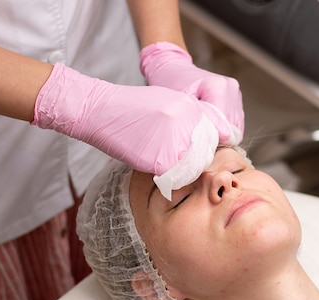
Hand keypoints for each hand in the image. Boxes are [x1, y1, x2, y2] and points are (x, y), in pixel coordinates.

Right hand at [33, 63, 228, 197]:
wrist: (99, 110)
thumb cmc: (129, 108)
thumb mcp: (166, 102)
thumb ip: (191, 118)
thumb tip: (219, 136)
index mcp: (191, 106)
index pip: (211, 136)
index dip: (200, 148)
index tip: (185, 150)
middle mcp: (188, 122)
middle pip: (203, 154)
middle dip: (191, 160)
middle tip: (166, 155)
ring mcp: (176, 141)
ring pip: (191, 168)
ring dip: (179, 169)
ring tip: (155, 155)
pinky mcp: (163, 159)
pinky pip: (175, 177)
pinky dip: (165, 176)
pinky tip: (149, 163)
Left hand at [140, 42, 243, 144]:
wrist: (174, 69)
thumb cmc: (173, 84)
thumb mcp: (182, 103)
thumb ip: (201, 118)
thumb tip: (223, 136)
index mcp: (218, 87)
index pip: (224, 125)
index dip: (212, 137)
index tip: (198, 138)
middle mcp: (231, 88)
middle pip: (232, 127)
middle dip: (217, 135)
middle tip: (198, 132)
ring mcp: (235, 93)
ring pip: (236, 126)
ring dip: (222, 132)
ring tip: (203, 125)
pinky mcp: (236, 98)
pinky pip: (235, 122)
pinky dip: (224, 127)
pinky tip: (210, 122)